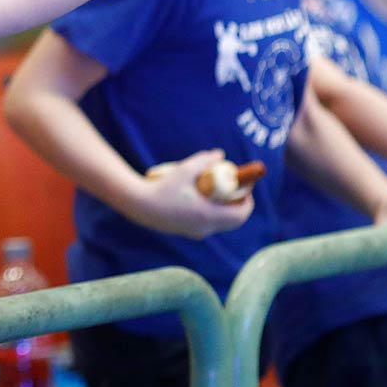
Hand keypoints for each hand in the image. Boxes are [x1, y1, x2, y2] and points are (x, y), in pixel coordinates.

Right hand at [127, 149, 254, 237]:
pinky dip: (214, 213)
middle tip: (236, 189)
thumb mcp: (184, 170)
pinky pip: (209, 224)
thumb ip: (204, 161)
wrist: (138, 205)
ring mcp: (196, 232)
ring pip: (222, 224)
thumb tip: (221, 154)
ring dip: (226, 210)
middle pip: (234, 221)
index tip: (246, 187)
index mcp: (208, 215)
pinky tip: (205, 199)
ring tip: (221, 192)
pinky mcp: (187, 231)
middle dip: (239, 205)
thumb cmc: (162, 187)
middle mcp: (205, 228)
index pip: (240, 214)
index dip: (248, 201)